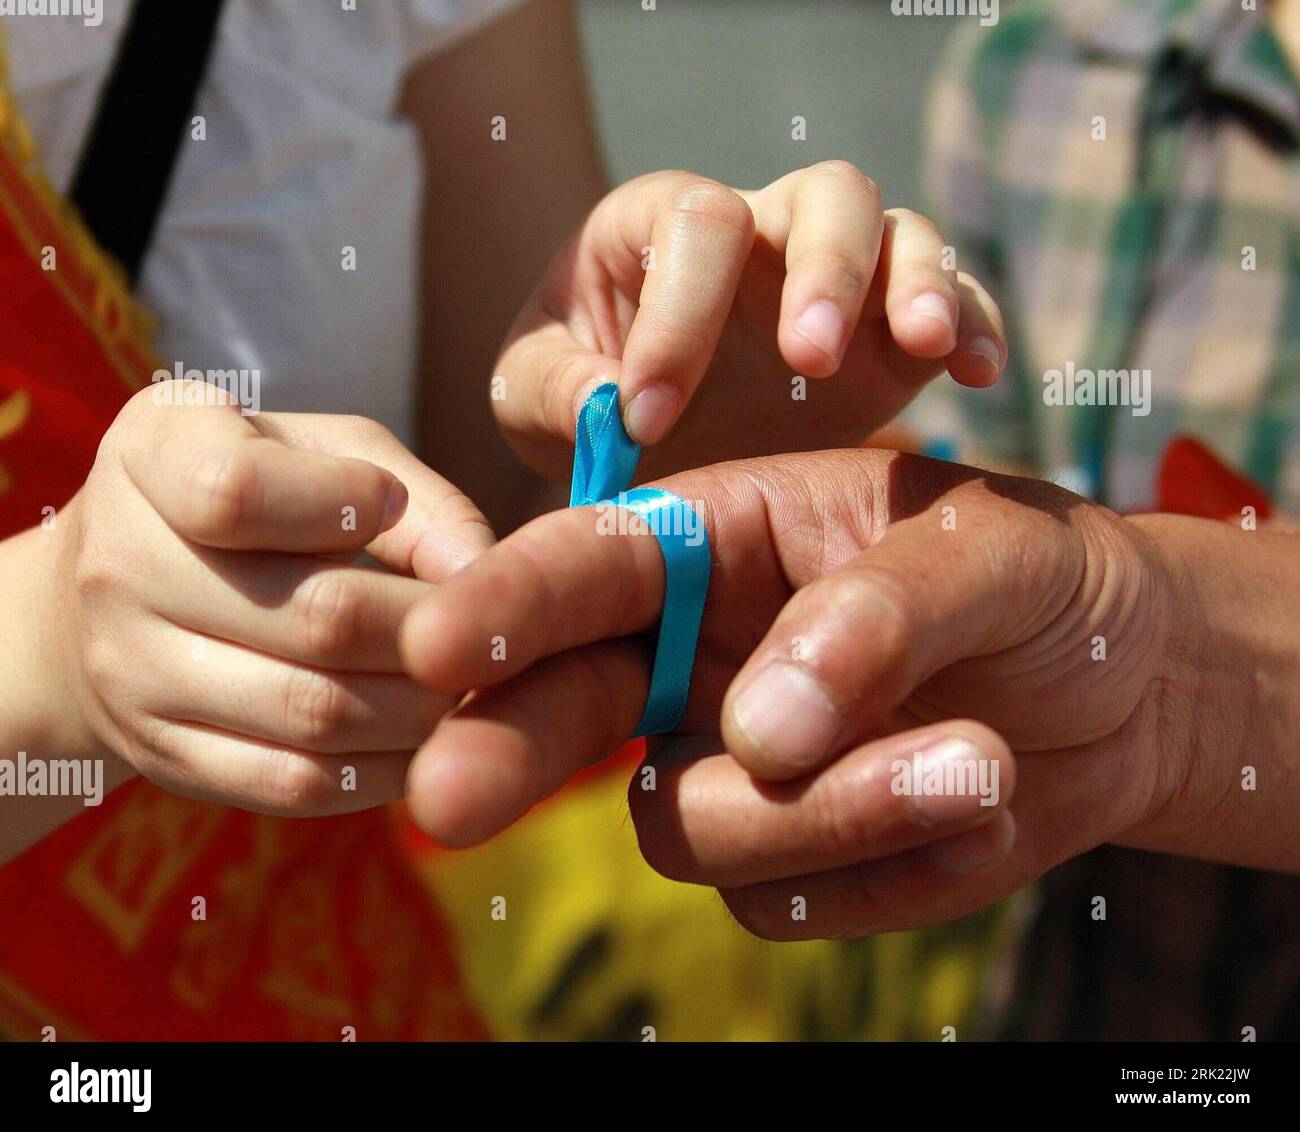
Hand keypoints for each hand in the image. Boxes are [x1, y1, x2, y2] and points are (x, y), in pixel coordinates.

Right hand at [50, 384, 492, 815]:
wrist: (121, 587)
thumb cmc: (263, 497)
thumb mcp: (324, 453)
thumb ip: (414, 499)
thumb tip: (486, 572)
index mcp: (155, 455)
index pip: (234, 491)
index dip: (340, 502)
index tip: (386, 505)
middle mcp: (118, 567)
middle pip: (314, 618)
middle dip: (430, 630)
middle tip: (490, 631)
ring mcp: (130, 674)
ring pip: (316, 713)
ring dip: (421, 707)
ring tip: (467, 684)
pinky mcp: (165, 756)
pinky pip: (295, 784)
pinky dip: (384, 769)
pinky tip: (424, 739)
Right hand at [399, 450, 1196, 938]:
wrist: (1127, 686)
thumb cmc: (1047, 579)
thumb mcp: (988, 550)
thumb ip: (874, 616)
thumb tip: (760, 732)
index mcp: (718, 541)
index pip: (590, 565)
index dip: (509, 604)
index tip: (438, 644)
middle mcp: (695, 656)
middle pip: (563, 711)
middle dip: (507, 751)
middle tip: (446, 803)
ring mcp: (730, 764)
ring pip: (690, 827)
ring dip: (830, 816)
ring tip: (985, 764)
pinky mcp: (787, 863)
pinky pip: (784, 903)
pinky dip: (890, 872)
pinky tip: (985, 809)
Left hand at [493, 163, 1005, 481]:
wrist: (650, 443)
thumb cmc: (578, 400)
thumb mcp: (533, 400)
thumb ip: (556, 394)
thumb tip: (610, 405)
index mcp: (662, 225)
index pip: (696, 224)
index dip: (677, 314)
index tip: (647, 420)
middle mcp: (762, 230)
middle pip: (825, 195)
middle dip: (824, 270)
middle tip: (804, 359)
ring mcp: (836, 278)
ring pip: (901, 231)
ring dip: (917, 282)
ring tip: (921, 347)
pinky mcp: (888, 337)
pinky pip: (956, 300)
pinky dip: (976, 325)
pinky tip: (980, 376)